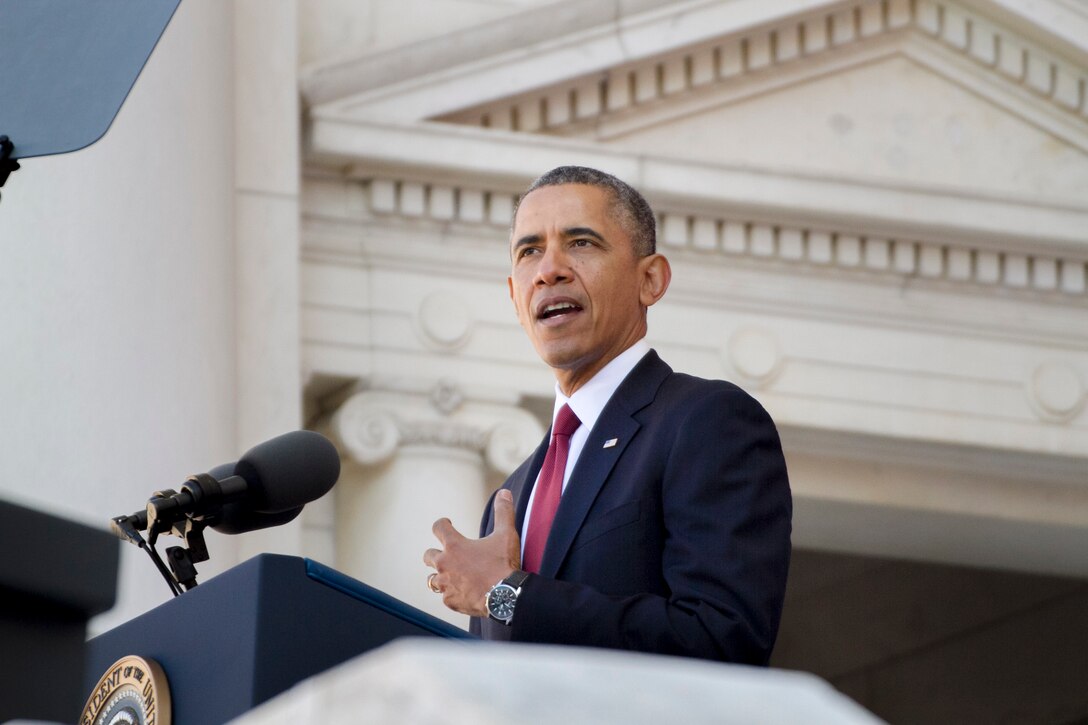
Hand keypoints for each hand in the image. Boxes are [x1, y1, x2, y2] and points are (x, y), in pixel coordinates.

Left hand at [423, 489, 520, 616]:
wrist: (506, 596)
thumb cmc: (503, 564)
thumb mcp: (506, 534)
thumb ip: (503, 512)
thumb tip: (504, 492)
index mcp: (454, 546)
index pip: (438, 528)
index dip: (442, 524)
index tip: (447, 524)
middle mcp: (444, 564)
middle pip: (428, 556)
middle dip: (434, 554)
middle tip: (445, 554)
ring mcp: (446, 584)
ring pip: (432, 579)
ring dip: (439, 576)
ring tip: (449, 577)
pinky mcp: (450, 601)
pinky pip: (445, 597)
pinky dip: (452, 594)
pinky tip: (462, 594)